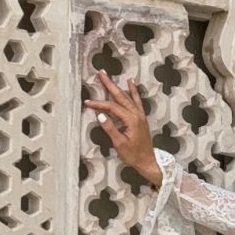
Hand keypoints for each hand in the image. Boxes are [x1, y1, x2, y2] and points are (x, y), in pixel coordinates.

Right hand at [82, 70, 161, 185]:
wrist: (148, 161)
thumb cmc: (133, 155)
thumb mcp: (119, 144)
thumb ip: (110, 129)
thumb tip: (100, 115)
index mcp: (131, 120)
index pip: (112, 107)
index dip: (99, 104)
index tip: (87, 103)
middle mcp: (137, 114)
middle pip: (121, 96)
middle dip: (110, 85)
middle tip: (100, 73)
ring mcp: (140, 115)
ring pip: (128, 97)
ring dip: (118, 86)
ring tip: (110, 76)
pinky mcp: (141, 118)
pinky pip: (136, 100)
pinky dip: (133, 91)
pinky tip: (130, 82)